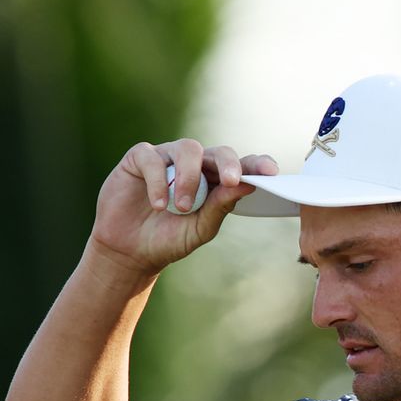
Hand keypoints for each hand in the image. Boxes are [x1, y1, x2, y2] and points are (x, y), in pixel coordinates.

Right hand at [90, 139, 278, 275]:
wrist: (130, 251)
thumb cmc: (169, 239)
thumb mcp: (199, 229)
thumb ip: (220, 206)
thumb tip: (246, 185)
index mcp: (215, 180)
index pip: (240, 166)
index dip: (256, 164)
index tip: (270, 172)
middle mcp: (194, 164)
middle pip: (217, 151)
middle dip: (227, 164)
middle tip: (231, 181)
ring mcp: (167, 158)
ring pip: (187, 149)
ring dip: (188, 178)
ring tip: (181, 207)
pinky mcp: (140, 158)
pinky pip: (153, 158)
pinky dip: (158, 181)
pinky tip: (158, 205)